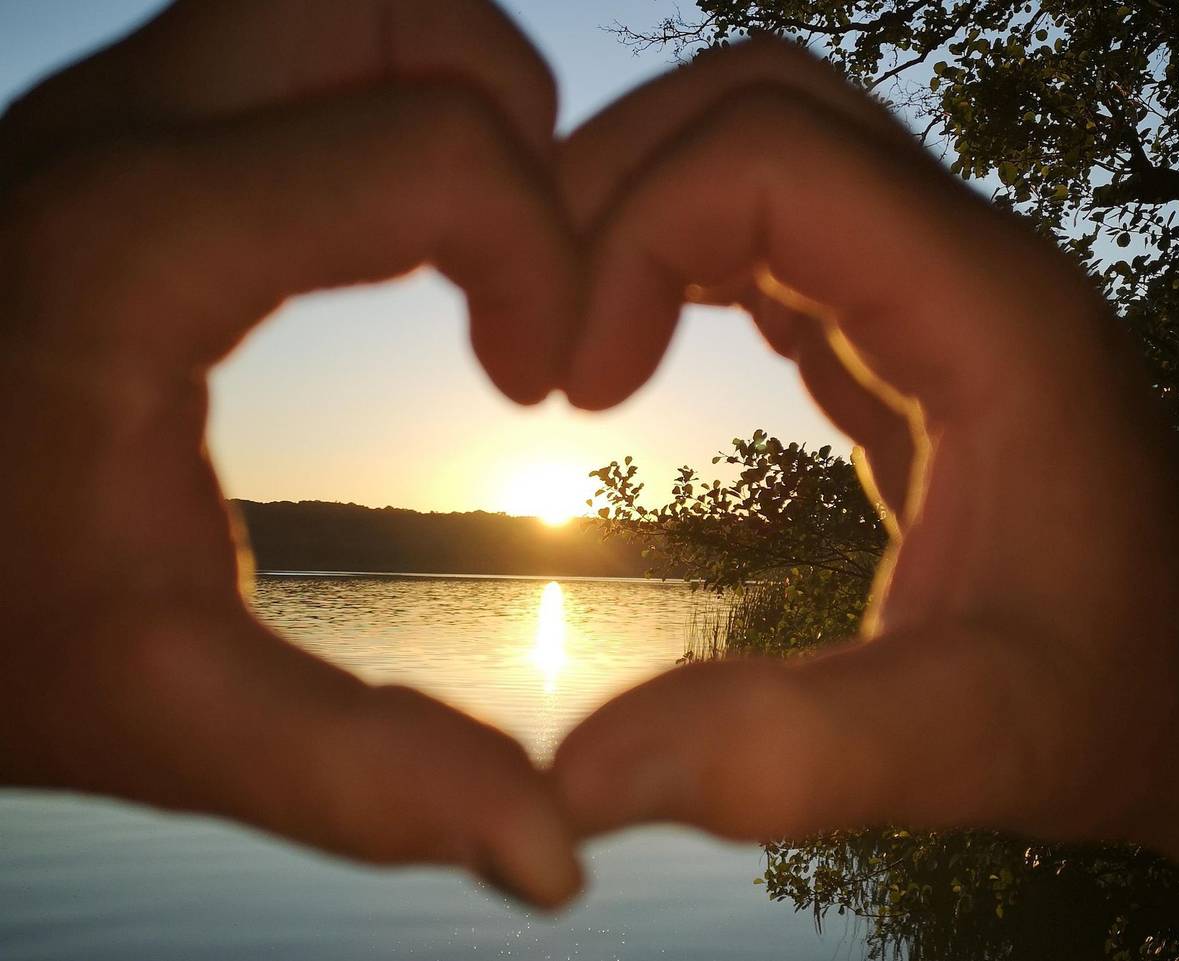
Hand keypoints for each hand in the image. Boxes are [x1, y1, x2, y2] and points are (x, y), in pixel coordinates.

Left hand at [0, 0, 580, 907]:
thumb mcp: (155, 708)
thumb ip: (362, 777)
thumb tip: (553, 857)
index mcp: (139, 253)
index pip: (437, 150)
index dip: (550, 257)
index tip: (535, 381)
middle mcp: (114, 137)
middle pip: (390, 8)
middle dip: (506, 120)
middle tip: (516, 267)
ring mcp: (98, 115)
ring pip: (335, 4)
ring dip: (440, 97)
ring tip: (461, 242)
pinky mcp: (101, 136)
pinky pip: (281, 55)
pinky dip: (371, 110)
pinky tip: (369, 244)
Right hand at [552, 39, 1178, 930]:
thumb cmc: (1107, 702)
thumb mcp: (972, 742)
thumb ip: (794, 757)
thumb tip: (573, 786)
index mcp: (988, 314)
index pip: (768, 156)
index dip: (629, 238)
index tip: (569, 391)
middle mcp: (965, 260)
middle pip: (755, 103)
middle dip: (611, 181)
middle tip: (531, 322)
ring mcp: (933, 279)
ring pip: (757, 141)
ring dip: (634, 206)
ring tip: (564, 333)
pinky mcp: (899, 323)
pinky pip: (768, 225)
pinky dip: (671, 253)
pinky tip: (625, 345)